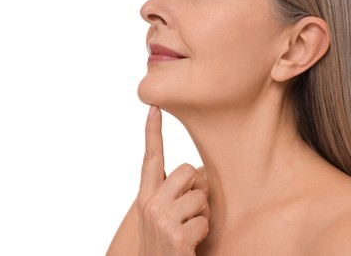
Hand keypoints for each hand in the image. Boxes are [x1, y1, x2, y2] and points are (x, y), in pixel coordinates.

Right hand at [136, 106, 209, 255]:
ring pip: (200, 196)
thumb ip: (170, 193)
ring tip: (189, 228)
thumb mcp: (160, 215)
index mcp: (145, 196)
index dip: (152, 132)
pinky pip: (204, 221)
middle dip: (197, 187)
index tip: (155, 108)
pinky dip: (203, 232)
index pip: (150, 158)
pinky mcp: (176, 237)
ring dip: (202, 213)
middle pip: (187, 170)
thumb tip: (196, 176)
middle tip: (193, 207)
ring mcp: (162, 220)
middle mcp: (150, 204)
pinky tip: (190, 243)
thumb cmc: (164, 242)